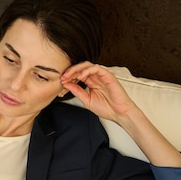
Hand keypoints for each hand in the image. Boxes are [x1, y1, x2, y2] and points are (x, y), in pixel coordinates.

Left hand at [61, 62, 180, 166]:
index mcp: (91, 83)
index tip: (61, 80)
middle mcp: (96, 78)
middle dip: (70, 71)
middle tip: (63, 76)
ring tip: (69, 75)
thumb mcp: (86, 100)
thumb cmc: (107, 108)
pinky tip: (80, 76)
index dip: (69, 76)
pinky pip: (97, 68)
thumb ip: (77, 91)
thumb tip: (66, 84)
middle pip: (81, 68)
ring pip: (88, 65)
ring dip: (77, 69)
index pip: (78, 74)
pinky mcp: (108, 76)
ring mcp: (102, 76)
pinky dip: (87, 71)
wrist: (119, 114)